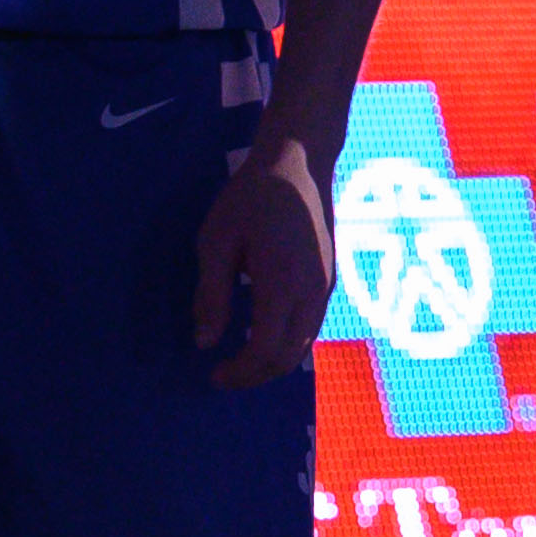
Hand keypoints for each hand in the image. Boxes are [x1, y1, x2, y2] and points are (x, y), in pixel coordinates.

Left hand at [195, 131, 333, 388]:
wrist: (300, 161)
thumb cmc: (251, 196)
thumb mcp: (217, 241)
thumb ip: (211, 294)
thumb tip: (205, 342)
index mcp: (281, 285)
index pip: (264, 351)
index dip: (239, 373)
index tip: (213, 375)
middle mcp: (312, 293)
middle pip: (289, 357)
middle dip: (256, 375)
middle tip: (225, 375)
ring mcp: (326, 287)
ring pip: (304, 345)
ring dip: (274, 361)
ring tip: (242, 359)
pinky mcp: (330, 279)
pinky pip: (311, 326)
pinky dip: (288, 343)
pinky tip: (265, 333)